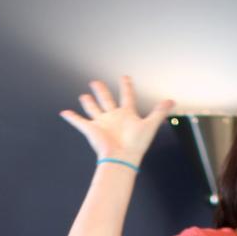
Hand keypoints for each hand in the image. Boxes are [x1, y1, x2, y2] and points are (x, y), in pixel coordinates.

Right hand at [59, 75, 173, 164]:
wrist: (122, 158)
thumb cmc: (136, 144)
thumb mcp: (150, 124)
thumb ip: (160, 112)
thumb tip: (172, 101)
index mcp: (126, 114)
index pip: (127, 96)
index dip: (126, 86)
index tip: (125, 77)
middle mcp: (113, 117)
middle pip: (106, 100)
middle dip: (101, 91)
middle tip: (96, 82)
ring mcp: (102, 123)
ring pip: (93, 109)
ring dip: (88, 103)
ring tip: (83, 96)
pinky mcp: (91, 129)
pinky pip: (79, 121)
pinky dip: (71, 117)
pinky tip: (64, 113)